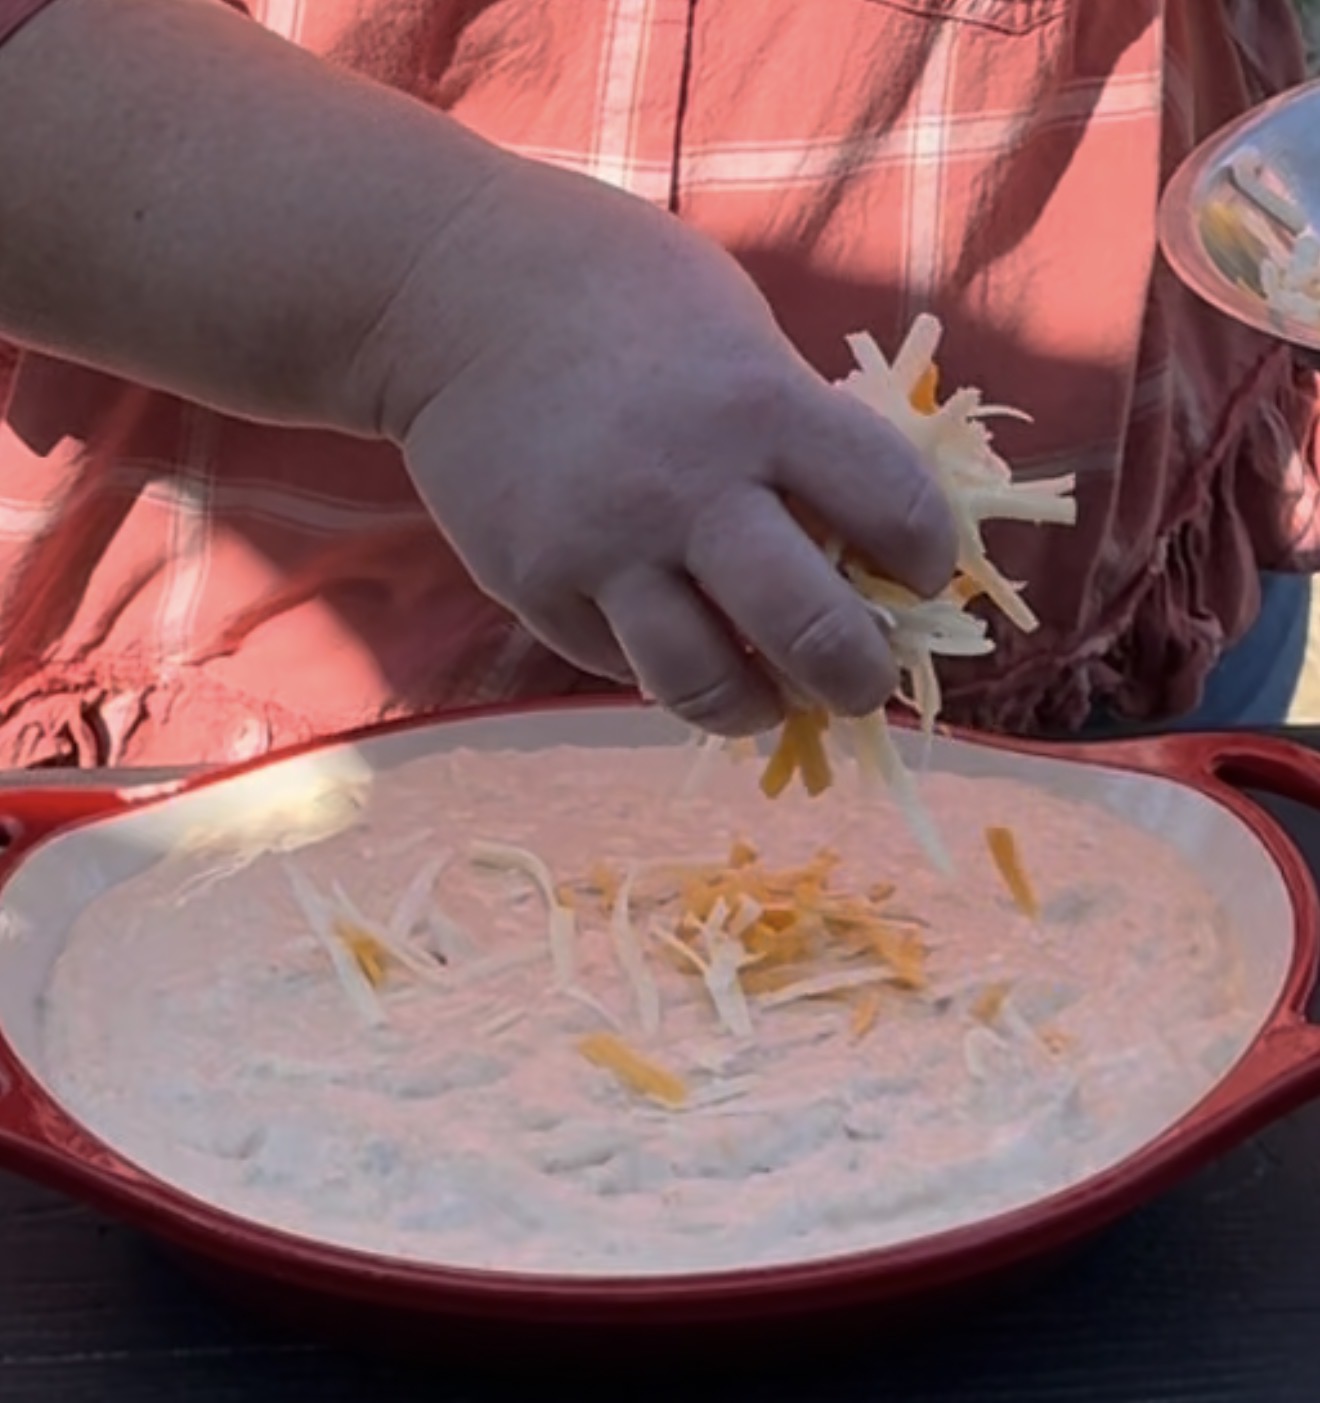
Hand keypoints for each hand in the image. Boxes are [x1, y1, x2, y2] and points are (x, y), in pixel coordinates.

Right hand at [378, 158, 956, 735]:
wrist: (455, 289)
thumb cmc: (620, 293)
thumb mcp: (738, 333)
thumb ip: (799, 432)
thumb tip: (860, 535)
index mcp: (763, 408)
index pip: (896, 513)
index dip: (930, 558)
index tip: (921, 571)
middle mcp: (689, 490)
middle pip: (814, 634)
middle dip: (860, 678)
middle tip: (862, 681)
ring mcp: (603, 549)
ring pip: (706, 687)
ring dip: (758, 707)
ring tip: (767, 696)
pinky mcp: (534, 586)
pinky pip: (620, 664)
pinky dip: (662, 665)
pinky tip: (672, 635)